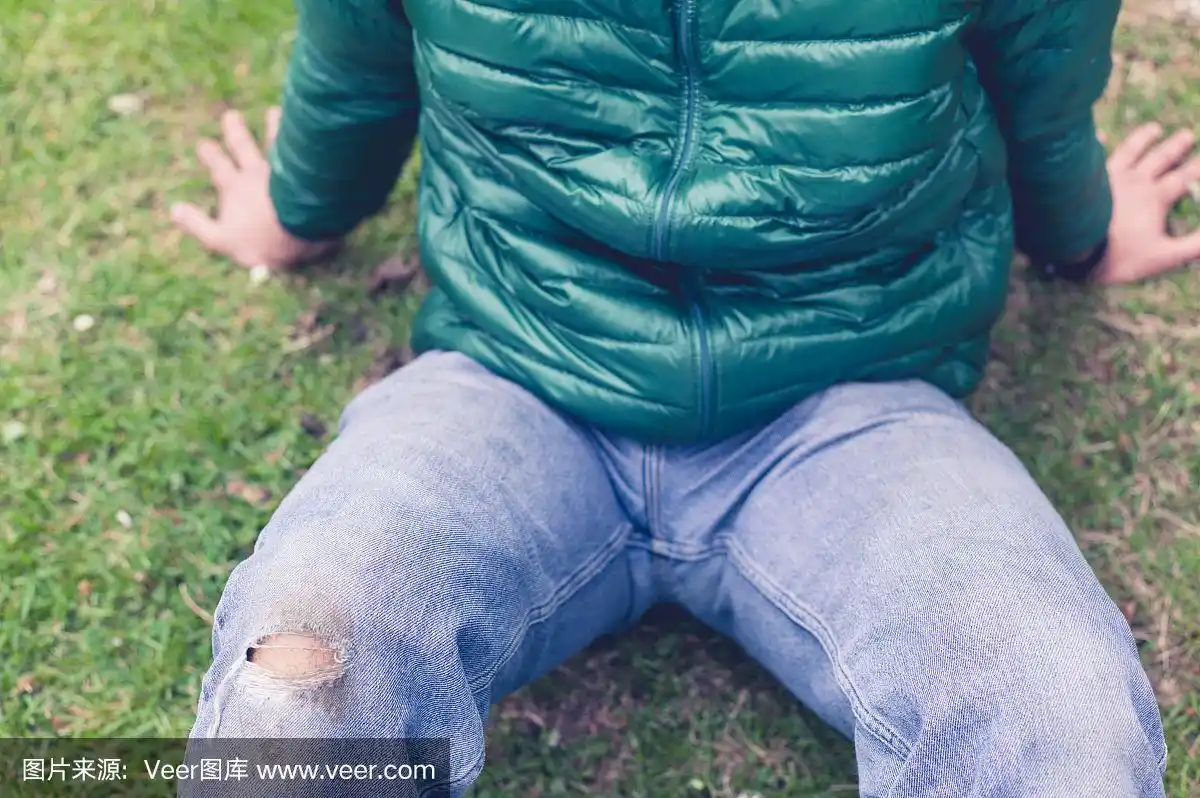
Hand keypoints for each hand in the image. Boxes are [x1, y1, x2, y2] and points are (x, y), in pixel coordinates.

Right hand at [171, 108, 337, 269]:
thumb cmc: (260, 242)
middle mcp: (257, 173)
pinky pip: (302, 149)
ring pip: (275, 143)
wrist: (300, 234)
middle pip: (243, 147)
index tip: (204, 144)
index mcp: (235, 188)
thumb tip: (174, 208)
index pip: (219, 167)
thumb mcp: (220, 240)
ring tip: (274, 112)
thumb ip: (197, 224)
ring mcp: (282, 171)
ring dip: (274, 127)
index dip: (211, 156)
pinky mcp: (307, 173)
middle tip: (231, 116)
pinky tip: (309, 126)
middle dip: (235, 132)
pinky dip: (301, 134)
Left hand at [1093, 123, 1199, 283]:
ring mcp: (1109, 178)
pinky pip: (1093, 158)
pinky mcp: (1087, 181)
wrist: (1074, 253)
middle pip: (1159, 159)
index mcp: (1155, 197)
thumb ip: (1195, 245)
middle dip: (1175, 147)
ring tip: (1154, 128)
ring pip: (1129, 151)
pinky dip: (1097, 145)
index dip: (1198, 167)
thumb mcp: (1164, 256)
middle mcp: (1134, 181)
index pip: (1183, 177)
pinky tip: (1100, 135)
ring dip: (1143, 139)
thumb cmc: (1119, 257)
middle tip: (1187, 133)